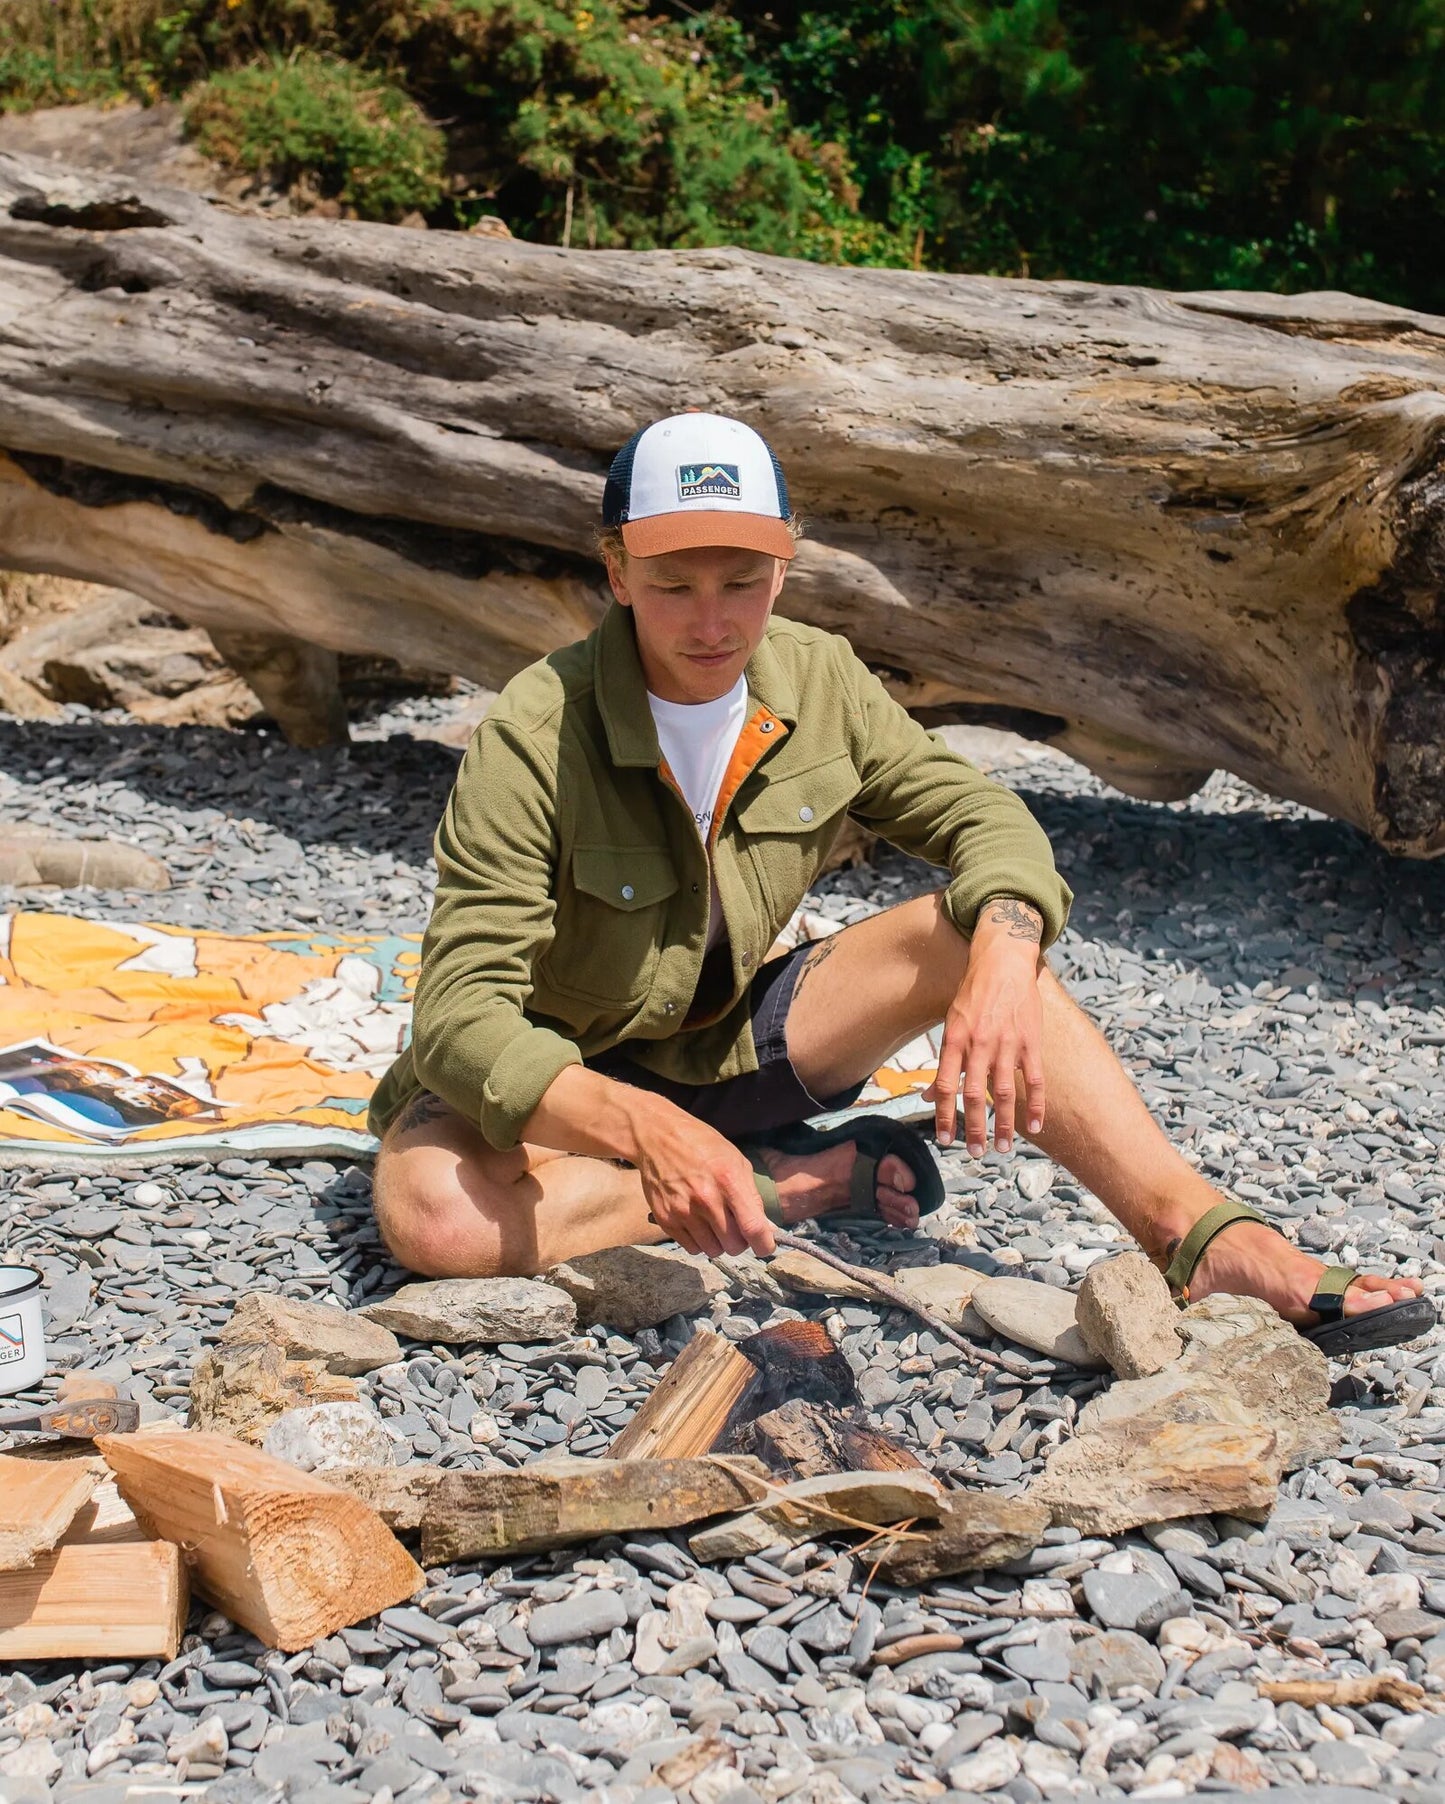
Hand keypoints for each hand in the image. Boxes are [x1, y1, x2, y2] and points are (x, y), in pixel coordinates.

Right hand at [634, 1107, 775, 1260]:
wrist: (658, 1137)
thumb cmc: (702, 1145)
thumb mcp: (736, 1161)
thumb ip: (752, 1196)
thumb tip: (765, 1229)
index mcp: (728, 1181)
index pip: (754, 1228)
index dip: (764, 1245)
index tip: (765, 1246)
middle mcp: (706, 1199)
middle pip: (734, 1246)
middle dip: (740, 1241)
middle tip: (735, 1227)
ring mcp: (683, 1211)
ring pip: (714, 1251)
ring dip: (719, 1242)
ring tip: (714, 1222)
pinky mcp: (665, 1219)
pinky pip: (692, 1248)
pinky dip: (699, 1241)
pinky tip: (697, 1222)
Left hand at [927, 897, 1044, 1155]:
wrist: (1003, 962)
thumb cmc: (972, 994)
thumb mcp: (950, 1022)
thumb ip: (945, 1059)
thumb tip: (930, 1095)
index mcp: (955, 1039)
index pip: (945, 1085)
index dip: (944, 1115)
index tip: (944, 1140)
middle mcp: (979, 1044)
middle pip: (975, 1095)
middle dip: (974, 1128)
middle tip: (974, 1153)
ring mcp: (1008, 1044)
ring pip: (1006, 1092)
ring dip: (1005, 1124)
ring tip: (1004, 1148)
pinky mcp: (1031, 1042)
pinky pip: (1035, 1079)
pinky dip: (1036, 1105)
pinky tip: (1035, 1126)